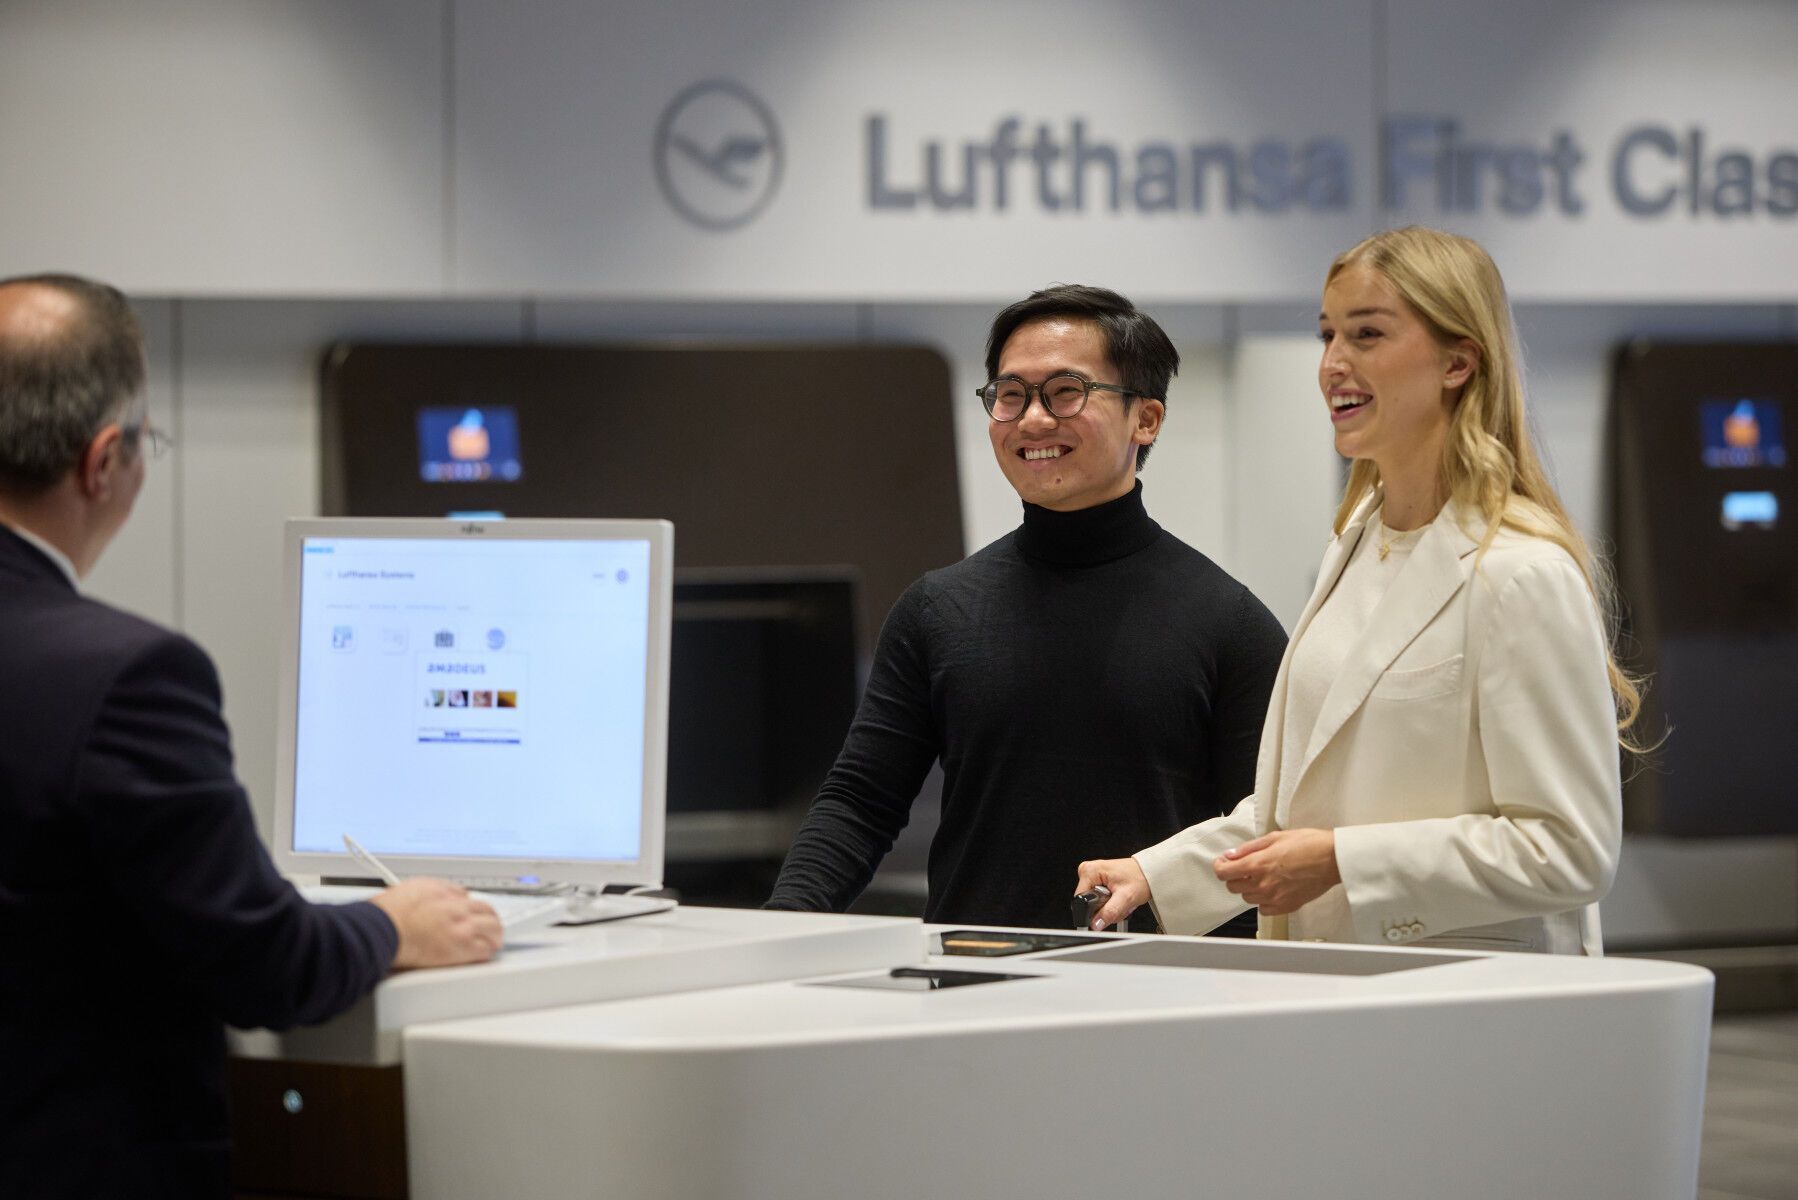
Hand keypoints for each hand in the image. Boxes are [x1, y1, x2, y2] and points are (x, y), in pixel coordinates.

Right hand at [370, 878, 503, 969]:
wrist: (384, 928)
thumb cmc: (386, 914)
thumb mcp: (408, 890)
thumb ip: (424, 894)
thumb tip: (425, 898)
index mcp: (442, 890)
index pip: (466, 896)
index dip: (468, 907)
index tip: (468, 915)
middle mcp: (456, 905)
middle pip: (486, 909)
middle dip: (489, 918)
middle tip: (489, 927)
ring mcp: (461, 925)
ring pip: (493, 927)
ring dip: (494, 935)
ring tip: (492, 942)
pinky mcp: (462, 945)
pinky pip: (485, 949)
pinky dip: (486, 952)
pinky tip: (483, 955)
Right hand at [1074, 857, 1151, 930]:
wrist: (1149, 873)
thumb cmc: (1140, 878)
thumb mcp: (1126, 898)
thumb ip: (1109, 912)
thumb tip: (1096, 924)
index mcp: (1089, 871)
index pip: (1082, 900)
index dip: (1095, 910)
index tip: (1110, 907)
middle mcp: (1088, 871)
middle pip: (1088, 903)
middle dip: (1105, 909)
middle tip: (1119, 902)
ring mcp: (1092, 876)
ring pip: (1094, 904)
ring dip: (1109, 907)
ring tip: (1121, 899)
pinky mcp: (1097, 881)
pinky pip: (1098, 900)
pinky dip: (1110, 903)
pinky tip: (1119, 898)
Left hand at [1211, 828, 1339, 916]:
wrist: (1333, 859)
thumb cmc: (1308, 844)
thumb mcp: (1275, 837)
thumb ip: (1249, 848)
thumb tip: (1231, 855)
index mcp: (1258, 864)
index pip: (1223, 873)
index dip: (1220, 866)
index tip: (1224, 862)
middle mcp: (1262, 884)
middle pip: (1233, 887)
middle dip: (1234, 876)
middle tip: (1245, 867)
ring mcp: (1274, 898)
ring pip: (1247, 898)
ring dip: (1249, 888)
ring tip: (1263, 876)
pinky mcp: (1286, 907)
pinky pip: (1263, 909)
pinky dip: (1263, 901)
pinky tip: (1272, 889)